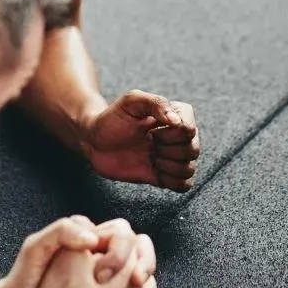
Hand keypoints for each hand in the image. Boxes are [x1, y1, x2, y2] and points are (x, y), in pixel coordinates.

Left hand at [0, 217, 156, 287]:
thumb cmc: (21, 281)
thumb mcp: (36, 247)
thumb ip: (62, 231)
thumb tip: (93, 237)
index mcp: (85, 242)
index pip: (121, 232)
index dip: (125, 248)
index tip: (112, 268)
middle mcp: (97, 260)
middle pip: (138, 256)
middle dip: (146, 267)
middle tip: (139, 284)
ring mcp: (102, 285)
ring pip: (140, 281)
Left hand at [83, 90, 199, 191]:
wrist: (94, 141)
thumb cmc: (112, 117)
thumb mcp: (131, 101)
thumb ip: (156, 103)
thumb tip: (177, 122)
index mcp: (174, 116)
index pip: (190, 129)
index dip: (173, 134)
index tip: (151, 130)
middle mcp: (176, 137)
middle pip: (193, 150)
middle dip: (168, 150)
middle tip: (148, 144)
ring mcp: (169, 157)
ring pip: (190, 169)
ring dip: (170, 167)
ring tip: (151, 159)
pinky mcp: (162, 176)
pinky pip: (183, 185)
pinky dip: (172, 182)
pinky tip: (155, 172)